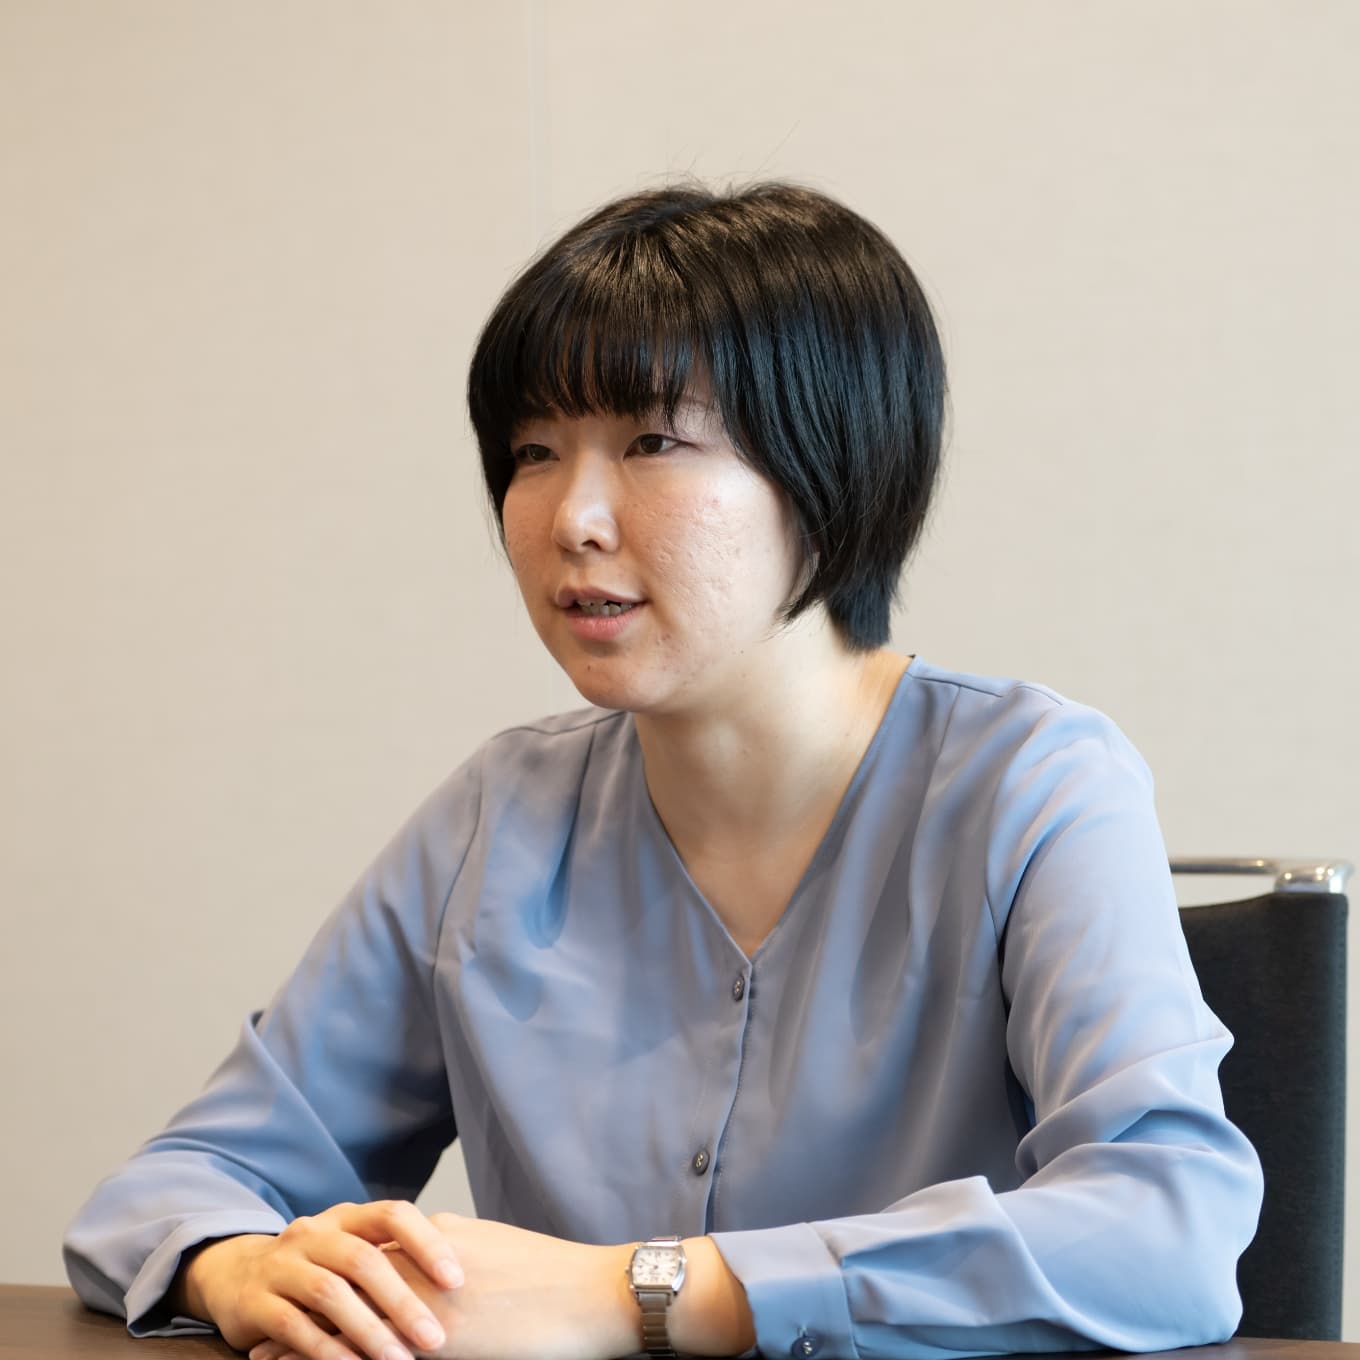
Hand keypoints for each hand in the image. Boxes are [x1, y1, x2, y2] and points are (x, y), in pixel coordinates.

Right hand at [173, 1200, 463, 1359]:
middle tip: (435, 1336)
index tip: (456, 1279)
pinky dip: (327, 1350)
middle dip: (402, 1301)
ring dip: (368, 1331)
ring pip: (330, 1294)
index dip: (426, 1243)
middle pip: (363, 1259)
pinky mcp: (256, 1302)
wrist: (236, 1275)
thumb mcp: (351, 1251)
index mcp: (346, 1216)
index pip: (393, 1214)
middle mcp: (313, 1232)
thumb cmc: (318, 1268)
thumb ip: (391, 1258)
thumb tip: (460, 1280)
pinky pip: (295, 1326)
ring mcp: (281, 1265)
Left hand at [250, 1215, 635, 1359]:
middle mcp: (426, 1264)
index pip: (368, 1247)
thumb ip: (455, 1248)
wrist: (595, 1294)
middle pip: (345, 1279)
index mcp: (441, 1236)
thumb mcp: (498, 1247)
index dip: (326, 1263)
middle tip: (262, 1318)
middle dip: (301, 1300)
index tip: (295, 1274)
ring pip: (350, 1320)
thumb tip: (433, 1250)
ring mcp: (431, 1304)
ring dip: (304, 1341)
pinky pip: (378, 1356)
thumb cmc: (556, 1274)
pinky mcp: (445, 1343)